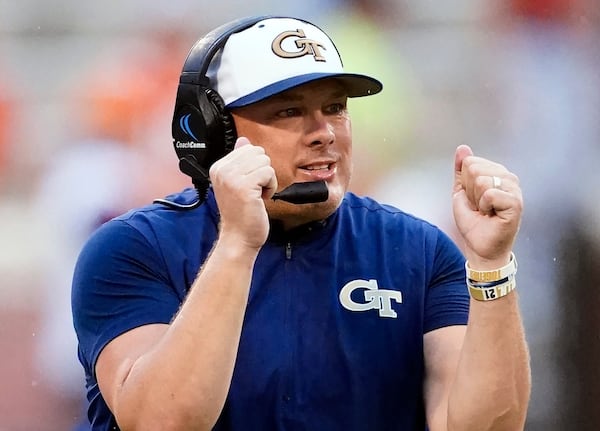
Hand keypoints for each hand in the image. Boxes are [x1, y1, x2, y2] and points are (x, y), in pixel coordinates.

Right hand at [209, 137, 276, 249]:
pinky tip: (261, 199)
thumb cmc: (241, 214)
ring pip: (265, 162)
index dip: (255, 167)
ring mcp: (232, 178)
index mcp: (218, 167)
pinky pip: (269, 173)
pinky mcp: (245, 186)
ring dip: (267, 180)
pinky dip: (271, 187)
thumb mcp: (238, 182)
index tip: (248, 185)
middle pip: (257, 152)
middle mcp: (222, 170)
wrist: (238, 238)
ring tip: (257, 195)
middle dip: (263, 171)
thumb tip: (243, 140)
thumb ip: (240, 161)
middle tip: (254, 191)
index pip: (247, 148)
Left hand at [452, 145, 522, 264]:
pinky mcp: (516, 202)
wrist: (479, 246)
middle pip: (474, 169)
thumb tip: (462, 148)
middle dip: (469, 191)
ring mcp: (514, 189)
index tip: (473, 199)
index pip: (470, 163)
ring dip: (477, 200)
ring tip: (485, 211)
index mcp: (496, 173)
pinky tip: (491, 215)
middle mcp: (508, 177)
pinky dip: (484, 206)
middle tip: (479, 207)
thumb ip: (461, 170)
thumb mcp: (461, 192)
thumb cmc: (474, 222)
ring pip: (481, 180)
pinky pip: (490, 193)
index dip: (465, 184)